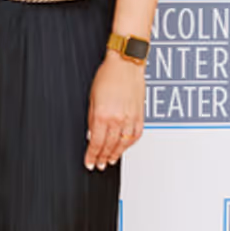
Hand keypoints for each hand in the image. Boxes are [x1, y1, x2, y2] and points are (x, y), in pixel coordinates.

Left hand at [85, 50, 145, 170]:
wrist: (126, 65)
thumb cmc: (107, 76)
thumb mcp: (92, 98)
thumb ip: (91, 118)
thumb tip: (91, 134)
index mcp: (102, 115)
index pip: (96, 143)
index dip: (91, 155)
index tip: (89, 162)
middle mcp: (118, 120)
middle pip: (109, 146)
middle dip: (102, 158)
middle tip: (98, 165)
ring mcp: (130, 119)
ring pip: (123, 145)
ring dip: (116, 154)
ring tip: (110, 160)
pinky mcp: (140, 117)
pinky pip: (135, 136)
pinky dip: (128, 145)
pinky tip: (123, 148)